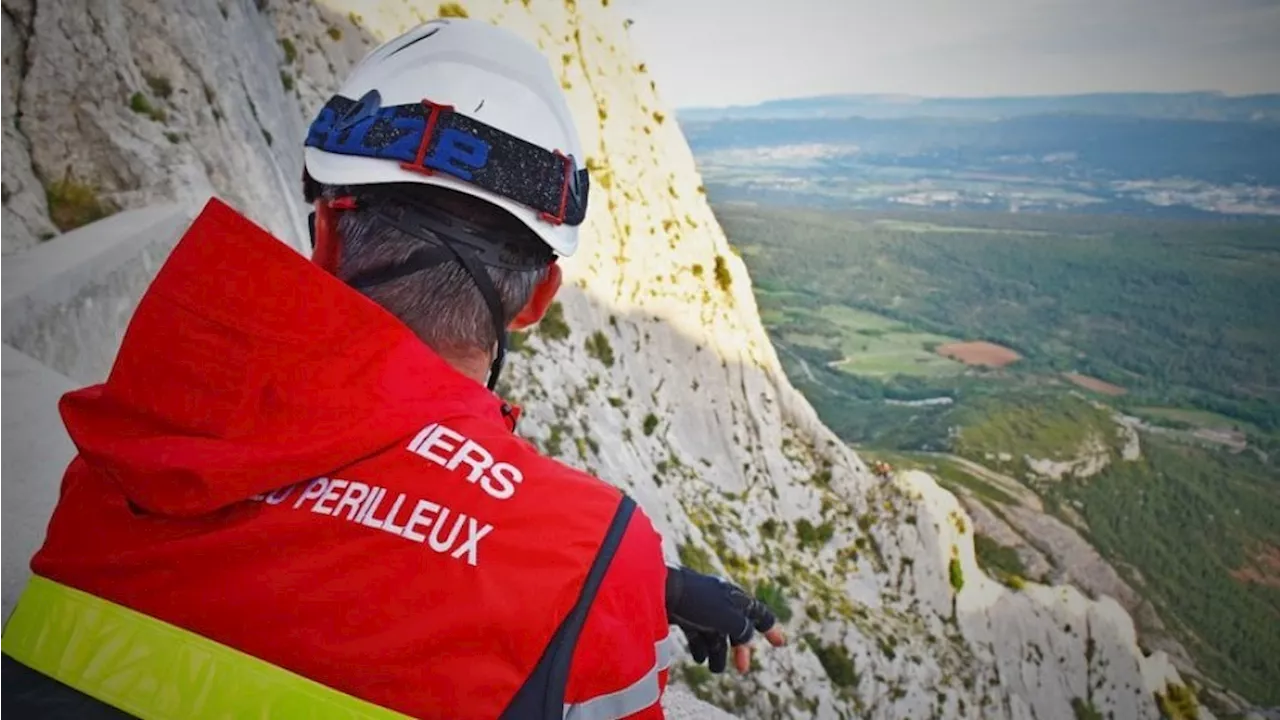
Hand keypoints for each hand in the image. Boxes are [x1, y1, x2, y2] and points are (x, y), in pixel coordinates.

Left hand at [665, 565, 786, 673]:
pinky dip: (701, 646)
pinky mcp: (685, 613)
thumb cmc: (696, 601)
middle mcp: (720, 601)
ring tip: (713, 668)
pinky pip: (698, 632)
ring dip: (717, 652)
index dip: (771, 629)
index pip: (758, 613)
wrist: (660, 589)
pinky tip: (699, 658)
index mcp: (734, 597)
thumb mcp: (726, 617)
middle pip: (736, 628)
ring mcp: (702, 607)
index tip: (780, 644)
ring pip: (716, 633)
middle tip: (742, 669)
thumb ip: (741, 628)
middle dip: (740, 648)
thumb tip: (747, 636)